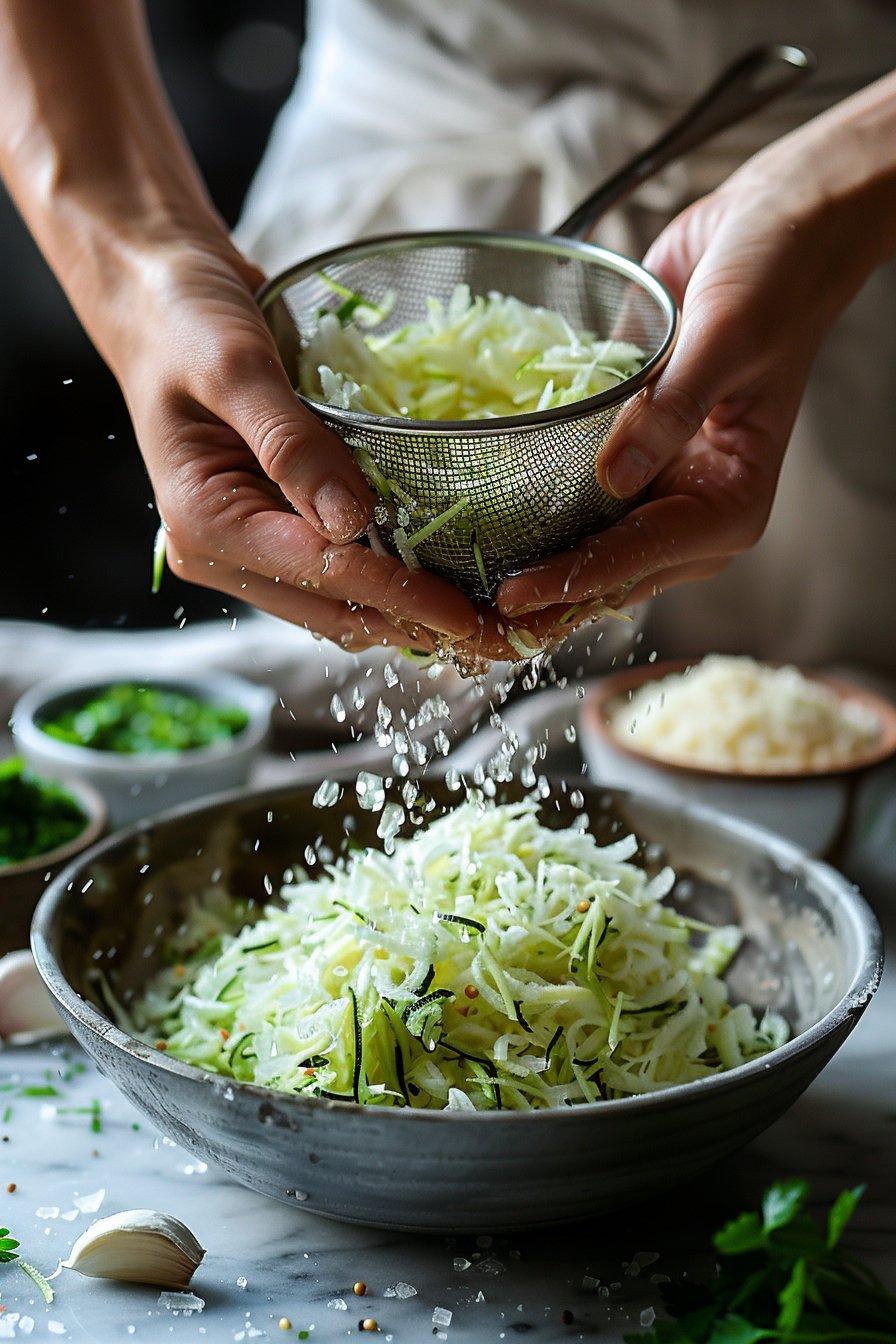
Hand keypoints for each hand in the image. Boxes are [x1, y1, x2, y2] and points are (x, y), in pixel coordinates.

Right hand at [113, 235, 480, 650]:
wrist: (159, 290)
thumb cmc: (183, 317)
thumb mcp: (233, 365)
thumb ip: (290, 441)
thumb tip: (352, 521)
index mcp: (205, 522)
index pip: (319, 572)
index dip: (399, 597)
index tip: (467, 615)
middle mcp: (224, 549)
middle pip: (333, 609)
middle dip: (414, 626)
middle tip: (497, 638)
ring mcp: (251, 541)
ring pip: (340, 602)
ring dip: (408, 613)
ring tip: (485, 620)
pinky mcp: (276, 523)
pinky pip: (339, 568)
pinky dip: (391, 579)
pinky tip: (446, 577)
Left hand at [495, 135, 879, 619]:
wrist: (777, 226)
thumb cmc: (773, 279)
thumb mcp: (726, 339)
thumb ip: (670, 411)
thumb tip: (613, 480)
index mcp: (728, 502)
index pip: (642, 557)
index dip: (574, 579)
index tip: (511, 592)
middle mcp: (688, 507)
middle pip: (605, 574)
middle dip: (540, 596)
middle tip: (463, 612)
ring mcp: (650, 483)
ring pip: (581, 545)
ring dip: (524, 562)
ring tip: (453, 580)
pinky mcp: (619, 451)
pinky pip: (568, 493)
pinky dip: (524, 508)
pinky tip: (467, 520)